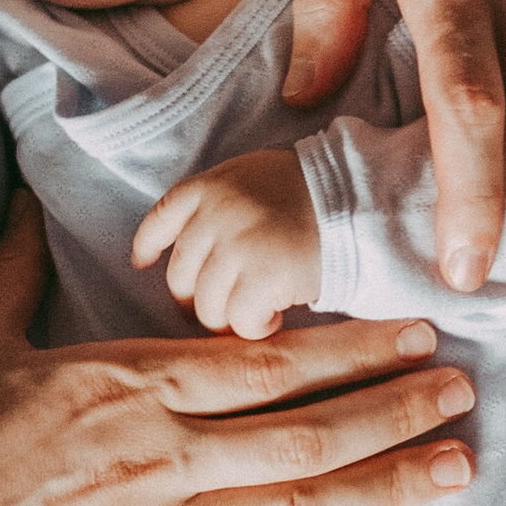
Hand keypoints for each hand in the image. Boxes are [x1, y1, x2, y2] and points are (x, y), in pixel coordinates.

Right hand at [0, 194, 477, 505]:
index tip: (413, 330)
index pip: (265, 362)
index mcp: (127, 382)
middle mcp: (157, 456)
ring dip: (381, 487)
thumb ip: (21, 265)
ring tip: (454, 470)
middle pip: (302, 429)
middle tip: (465, 391)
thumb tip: (37, 199)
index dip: (351, 348)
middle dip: (393, 408)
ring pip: (291, 505)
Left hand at [130, 149, 321, 337]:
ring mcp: (236, 248)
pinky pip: (239, 322)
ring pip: (207, 306)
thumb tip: (191, 250)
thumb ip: (221, 203)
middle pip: (181, 276)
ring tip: (261, 309)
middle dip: (200, 297)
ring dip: (231, 317)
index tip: (142, 262)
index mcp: (213, 186)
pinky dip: (256, 328)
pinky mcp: (260, 279)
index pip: (162, 216)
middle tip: (230, 303)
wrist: (363, 204)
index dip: (148, 244)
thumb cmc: (317, 194)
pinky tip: (277, 317)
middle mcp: (216, 215)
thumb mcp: (258, 177)